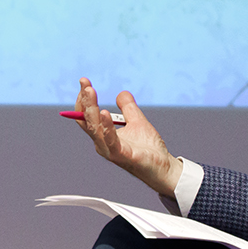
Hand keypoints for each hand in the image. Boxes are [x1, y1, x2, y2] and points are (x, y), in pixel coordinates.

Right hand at [68, 78, 181, 197]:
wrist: (163, 167)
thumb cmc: (148, 148)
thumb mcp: (137, 121)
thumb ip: (128, 107)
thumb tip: (121, 93)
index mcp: (103, 135)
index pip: (87, 116)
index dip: (84, 99)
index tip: (84, 82)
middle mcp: (102, 144)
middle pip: (87, 121)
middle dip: (85, 101)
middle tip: (85, 84)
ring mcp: (110, 150)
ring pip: (95, 129)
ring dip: (91, 109)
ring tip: (90, 92)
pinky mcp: (122, 155)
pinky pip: (111, 141)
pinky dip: (106, 127)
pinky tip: (104, 112)